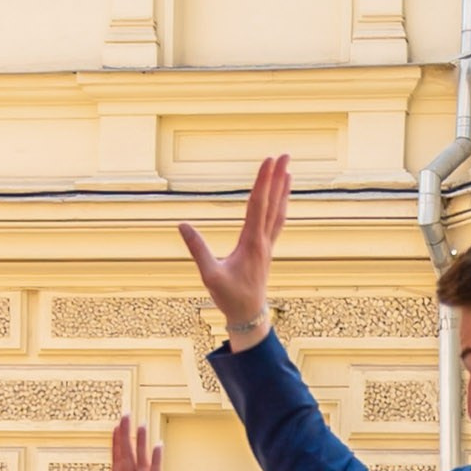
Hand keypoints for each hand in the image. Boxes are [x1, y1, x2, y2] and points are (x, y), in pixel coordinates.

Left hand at [81, 416, 160, 470]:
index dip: (116, 442)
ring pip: (142, 464)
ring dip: (142, 445)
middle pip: (129, 456)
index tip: (117, 424)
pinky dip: (155, 464)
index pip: (117, 460)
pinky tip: (157, 448)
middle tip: (127, 414)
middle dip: (128, 436)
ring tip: (142, 425)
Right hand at [181, 157, 290, 338]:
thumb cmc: (229, 297)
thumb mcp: (209, 274)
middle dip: (278, 177)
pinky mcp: (266, 250)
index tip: (269, 161)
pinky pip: (277, 222)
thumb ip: (197, 249)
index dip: (263, 181)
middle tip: (285, 154)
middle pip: (273, 202)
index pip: (258, 204)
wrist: (249, 316)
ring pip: (278, 211)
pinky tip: (282, 198)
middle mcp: (263, 240)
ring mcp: (267, 245)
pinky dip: (281, 206)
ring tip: (288, 170)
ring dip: (283, 190)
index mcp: (251, 242)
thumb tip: (182, 225)